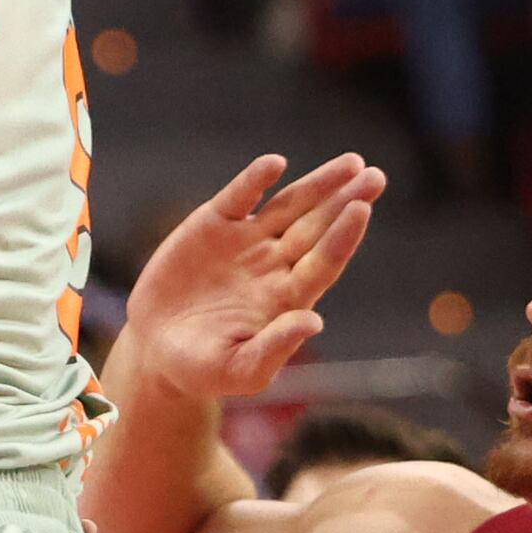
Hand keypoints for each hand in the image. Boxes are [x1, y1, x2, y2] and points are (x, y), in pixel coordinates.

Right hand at [113, 152, 384, 403]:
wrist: (156, 348)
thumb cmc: (202, 369)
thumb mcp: (238, 370)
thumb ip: (274, 349)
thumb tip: (314, 321)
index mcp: (288, 299)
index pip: (324, 263)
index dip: (343, 236)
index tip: (362, 209)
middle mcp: (275, 265)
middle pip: (317, 228)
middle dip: (345, 201)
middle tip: (375, 176)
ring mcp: (246, 242)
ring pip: (289, 206)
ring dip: (318, 184)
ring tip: (352, 162)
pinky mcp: (214, 224)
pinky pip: (240, 197)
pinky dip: (256, 179)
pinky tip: (275, 164)